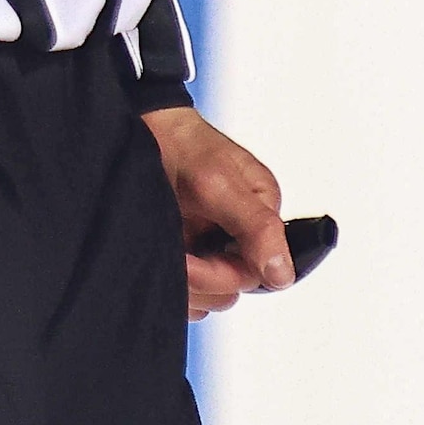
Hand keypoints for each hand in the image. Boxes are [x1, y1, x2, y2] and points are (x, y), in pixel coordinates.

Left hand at [145, 107, 294, 320]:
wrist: (140, 130)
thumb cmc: (183, 146)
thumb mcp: (222, 186)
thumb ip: (258, 230)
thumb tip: (283, 275)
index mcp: (261, 217)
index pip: (255, 272)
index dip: (219, 274)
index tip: (188, 262)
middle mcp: (239, 236)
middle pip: (230, 287)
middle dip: (199, 278)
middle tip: (171, 255)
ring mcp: (210, 245)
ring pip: (207, 294)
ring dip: (182, 283)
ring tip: (159, 252)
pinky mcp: (183, 251)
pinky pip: (186, 291)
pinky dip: (169, 284)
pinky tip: (155, 260)